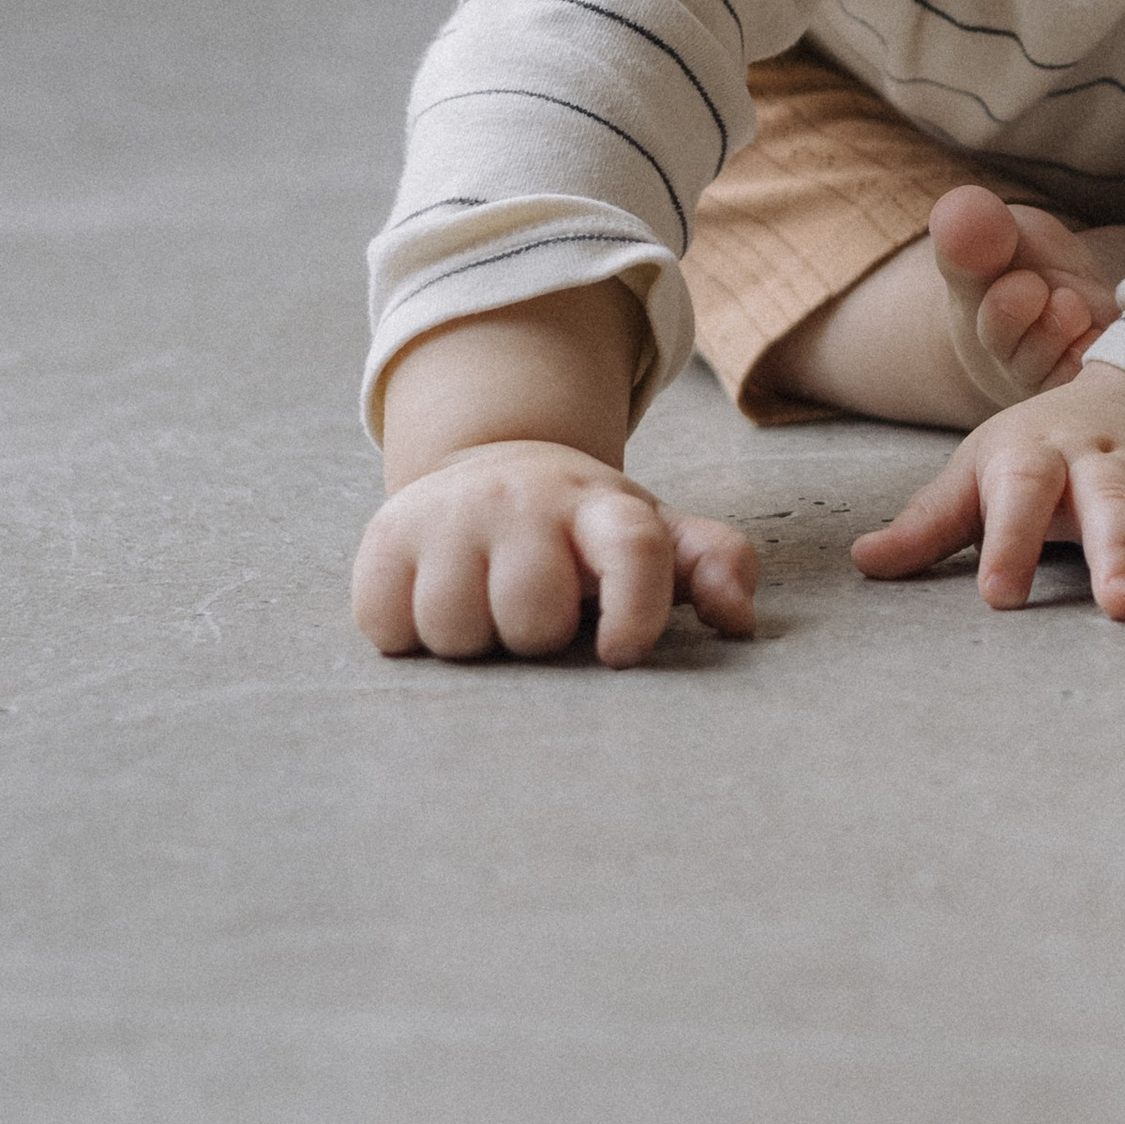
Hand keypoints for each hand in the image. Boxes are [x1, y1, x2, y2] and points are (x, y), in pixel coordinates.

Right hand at [352, 441, 758, 665]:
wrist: (492, 470)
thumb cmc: (583, 533)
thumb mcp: (655, 537)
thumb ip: (713, 565)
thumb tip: (739, 621)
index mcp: (602, 505)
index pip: (634, 551)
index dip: (635, 610)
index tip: (622, 653)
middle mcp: (525, 499)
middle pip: (532, 614)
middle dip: (538, 637)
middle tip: (539, 614)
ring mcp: (452, 511)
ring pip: (455, 628)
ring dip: (474, 642)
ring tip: (488, 609)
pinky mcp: (386, 535)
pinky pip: (389, 625)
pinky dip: (408, 635)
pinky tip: (434, 602)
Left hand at [852, 363, 1124, 619]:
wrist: (1119, 397)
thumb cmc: (1034, 454)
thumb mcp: (975, 474)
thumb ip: (929, 523)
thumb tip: (863, 562)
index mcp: (1034, 454)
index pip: (1019, 490)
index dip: (1009, 540)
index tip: (999, 597)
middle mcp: (1100, 459)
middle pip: (1111, 500)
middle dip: (1119, 551)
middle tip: (1122, 607)